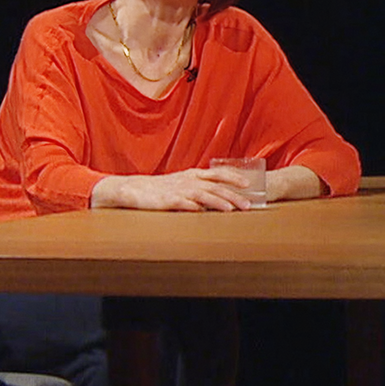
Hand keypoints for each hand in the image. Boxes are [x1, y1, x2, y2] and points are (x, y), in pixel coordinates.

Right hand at [90, 167, 257, 210]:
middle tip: (248, 205)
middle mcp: (189, 180)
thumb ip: (202, 187)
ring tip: (232, 210)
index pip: (218, 173)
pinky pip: (182, 203)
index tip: (249, 184)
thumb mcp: (185, 183)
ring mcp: (178, 190)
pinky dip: (193, 206)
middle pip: (215, 186)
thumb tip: (222, 197)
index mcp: (194, 175)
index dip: (234, 178)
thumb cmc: (163, 189)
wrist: (135, 190)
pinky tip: (202, 211)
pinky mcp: (167, 201)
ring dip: (219, 202)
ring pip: (203, 195)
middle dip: (233, 195)